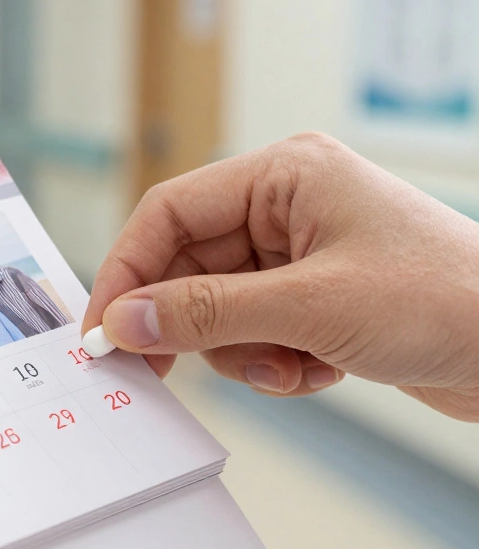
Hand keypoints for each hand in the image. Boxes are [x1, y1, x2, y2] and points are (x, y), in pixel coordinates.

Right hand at [83, 132, 478, 420]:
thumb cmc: (447, 301)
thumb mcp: (310, 307)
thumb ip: (206, 314)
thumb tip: (124, 323)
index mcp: (285, 174)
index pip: (169, 212)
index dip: (128, 270)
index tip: (104, 331)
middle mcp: (287, 206)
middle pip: (188, 266)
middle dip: (190, 324)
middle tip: (162, 374)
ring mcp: (302, 253)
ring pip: (217, 307)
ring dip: (240, 352)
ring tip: (291, 368)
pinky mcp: (317, 297)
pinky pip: (254, 331)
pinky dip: (272, 362)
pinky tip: (319, 372)